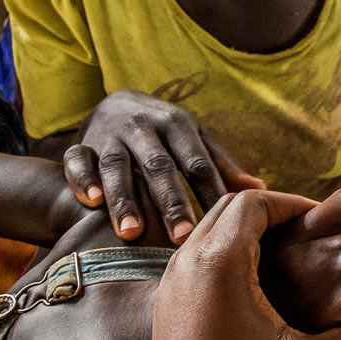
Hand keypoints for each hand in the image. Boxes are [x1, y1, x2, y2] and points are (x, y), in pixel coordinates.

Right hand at [62, 91, 265, 244]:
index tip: (221, 225)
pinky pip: (78, 159)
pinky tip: (90, 201)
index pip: (197, 162)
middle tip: (182, 236)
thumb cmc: (165, 132)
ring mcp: (111, 135)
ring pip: (117, 165)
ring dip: (124, 198)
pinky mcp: (82, 143)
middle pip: (159, 165)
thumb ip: (221, 164)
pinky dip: (83, 178)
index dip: (209, 192)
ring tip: (132, 231)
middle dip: (170, 200)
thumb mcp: (194, 139)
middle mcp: (145, 127)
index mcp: (178, 126)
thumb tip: (262, 190)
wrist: (114, 103)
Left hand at [111, 191, 340, 339]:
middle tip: (304, 226)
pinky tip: (251, 282)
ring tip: (281, 248)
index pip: (250, 204)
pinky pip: (193, 259)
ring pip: (205, 231)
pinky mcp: (166, 310)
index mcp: (218, 266)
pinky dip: (223, 253)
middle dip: (266, 208)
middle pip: (224, 208)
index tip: (319, 215)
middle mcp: (186, 267)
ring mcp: (170, 288)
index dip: (289, 201)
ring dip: (241, 229)